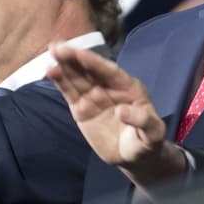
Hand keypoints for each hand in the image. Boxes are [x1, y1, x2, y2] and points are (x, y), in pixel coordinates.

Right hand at [47, 43, 186, 185]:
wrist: (133, 156)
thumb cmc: (147, 141)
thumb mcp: (153, 133)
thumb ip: (143, 121)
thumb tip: (121, 111)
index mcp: (129, 86)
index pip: (109, 71)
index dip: (94, 62)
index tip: (80, 54)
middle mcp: (110, 87)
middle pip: (90, 70)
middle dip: (74, 57)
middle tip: (57, 46)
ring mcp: (94, 96)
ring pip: (77, 79)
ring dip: (64, 66)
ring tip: (51, 54)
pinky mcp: (82, 108)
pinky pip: (70, 93)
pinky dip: (61, 82)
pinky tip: (51, 71)